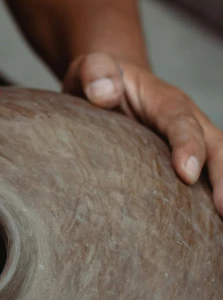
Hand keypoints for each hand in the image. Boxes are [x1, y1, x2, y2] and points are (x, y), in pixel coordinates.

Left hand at [63, 53, 222, 215]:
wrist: (108, 83)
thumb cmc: (98, 80)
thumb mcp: (89, 68)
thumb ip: (95, 73)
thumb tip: (103, 94)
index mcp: (164, 100)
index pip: (181, 122)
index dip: (188, 146)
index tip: (186, 174)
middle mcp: (188, 121)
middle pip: (216, 146)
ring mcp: (191, 142)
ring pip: (220, 163)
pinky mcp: (185, 159)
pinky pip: (207, 178)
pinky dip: (213, 197)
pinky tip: (209, 232)